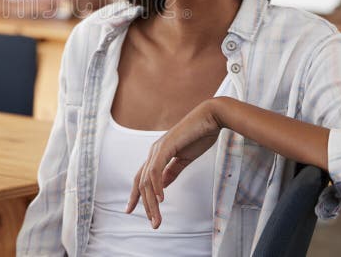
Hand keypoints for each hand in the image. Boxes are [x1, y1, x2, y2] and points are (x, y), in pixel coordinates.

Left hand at [125, 99, 220, 228]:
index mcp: (157, 154)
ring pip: (147, 180)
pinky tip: (161, 199)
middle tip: (153, 223)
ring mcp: (157, 148)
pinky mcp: (165, 146)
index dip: (134, 195)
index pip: (140, 178)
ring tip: (157, 218)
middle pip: (141, 183)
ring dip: (151, 202)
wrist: (210, 118)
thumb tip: (161, 187)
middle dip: (145, 205)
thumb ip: (171, 172)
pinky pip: (156, 170)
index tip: (130, 210)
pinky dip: (156, 186)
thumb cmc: (199, 136)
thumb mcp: (183, 159)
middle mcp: (153, 152)